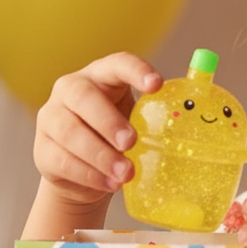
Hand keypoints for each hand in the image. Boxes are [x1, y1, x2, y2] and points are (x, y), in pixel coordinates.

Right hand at [33, 52, 162, 209]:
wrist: (83, 172)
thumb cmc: (116, 137)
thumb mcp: (137, 120)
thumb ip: (159, 113)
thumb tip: (203, 108)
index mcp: (100, 76)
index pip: (117, 63)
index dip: (136, 71)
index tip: (156, 85)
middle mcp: (70, 90)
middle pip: (83, 97)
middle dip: (108, 121)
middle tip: (132, 142)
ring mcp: (51, 118)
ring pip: (70, 132)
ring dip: (101, 155)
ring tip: (125, 174)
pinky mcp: (43, 150)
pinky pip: (63, 160)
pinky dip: (89, 175)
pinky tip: (110, 184)